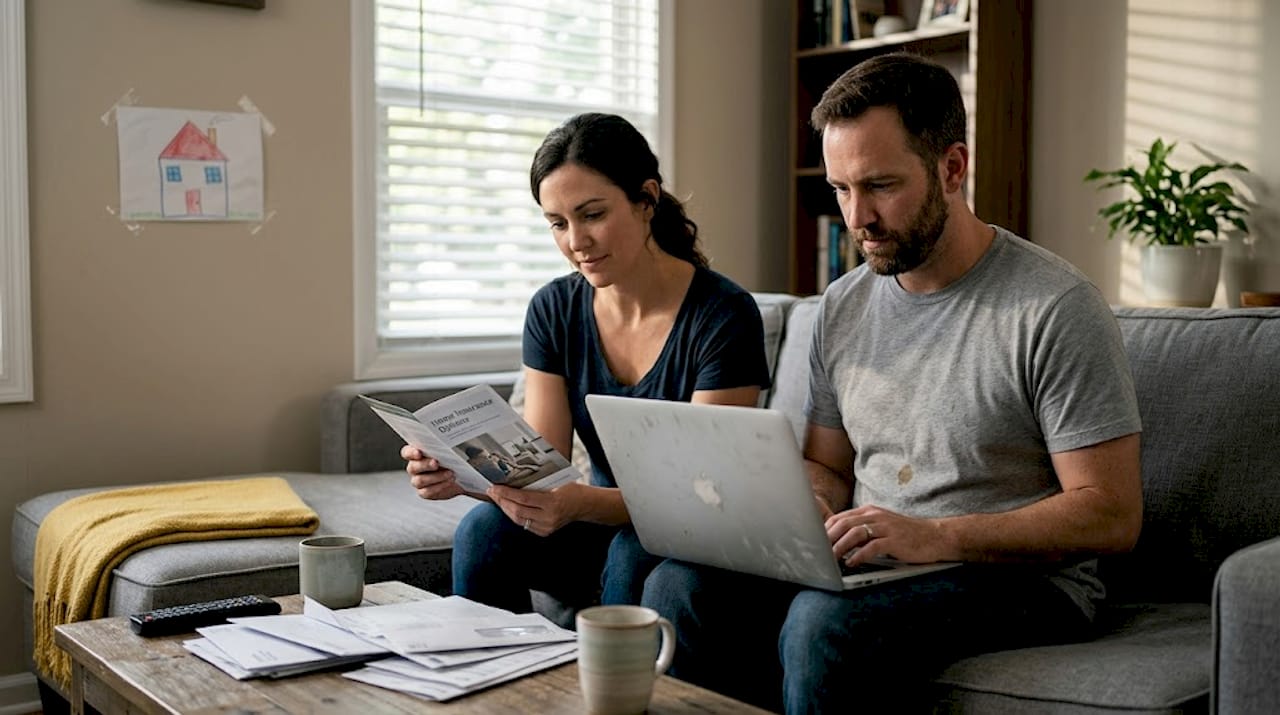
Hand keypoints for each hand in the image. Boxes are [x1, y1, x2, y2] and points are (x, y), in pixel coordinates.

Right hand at [402, 445, 464, 500]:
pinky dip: (438, 487)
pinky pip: (426, 492)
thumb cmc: (454, 458)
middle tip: (436, 463)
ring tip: (450, 473)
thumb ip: (445, 445)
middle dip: (425, 465)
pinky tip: (449, 481)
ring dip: (435, 477)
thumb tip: (448, 442)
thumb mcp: (452, 448)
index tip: (419, 453)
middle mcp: (414, 467)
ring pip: (420, 480)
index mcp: (416, 454)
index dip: (410, 453)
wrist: (462, 475)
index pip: (406, 452)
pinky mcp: (425, 492)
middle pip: (412, 467)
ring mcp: (418, 480)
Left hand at [487, 482, 586, 536]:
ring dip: (505, 509)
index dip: (506, 493)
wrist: (584, 505)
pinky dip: (514, 515)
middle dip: (502, 501)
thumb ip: (536, 484)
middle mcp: (549, 518)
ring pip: (518, 520)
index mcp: (552, 502)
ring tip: (497, 498)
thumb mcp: (555, 482)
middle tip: (491, 492)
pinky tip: (508, 507)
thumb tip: (511, 481)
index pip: (523, 499)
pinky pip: (524, 524)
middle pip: (517, 511)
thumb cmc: (570, 489)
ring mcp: (546, 527)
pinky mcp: (544, 532)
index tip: (493, 487)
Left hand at [825, 505, 950, 566]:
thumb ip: (862, 531)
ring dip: (840, 547)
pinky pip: (872, 546)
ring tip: (831, 559)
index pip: (840, 518)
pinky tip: (852, 563)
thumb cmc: (906, 535)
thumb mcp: (881, 527)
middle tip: (818, 553)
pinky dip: (859, 555)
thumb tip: (839, 543)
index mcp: (869, 511)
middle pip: (844, 523)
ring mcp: (885, 527)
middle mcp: (875, 516)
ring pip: (855, 533)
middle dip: (828, 539)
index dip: (825, 530)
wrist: (935, 536)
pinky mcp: (895, 540)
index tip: (815, 543)